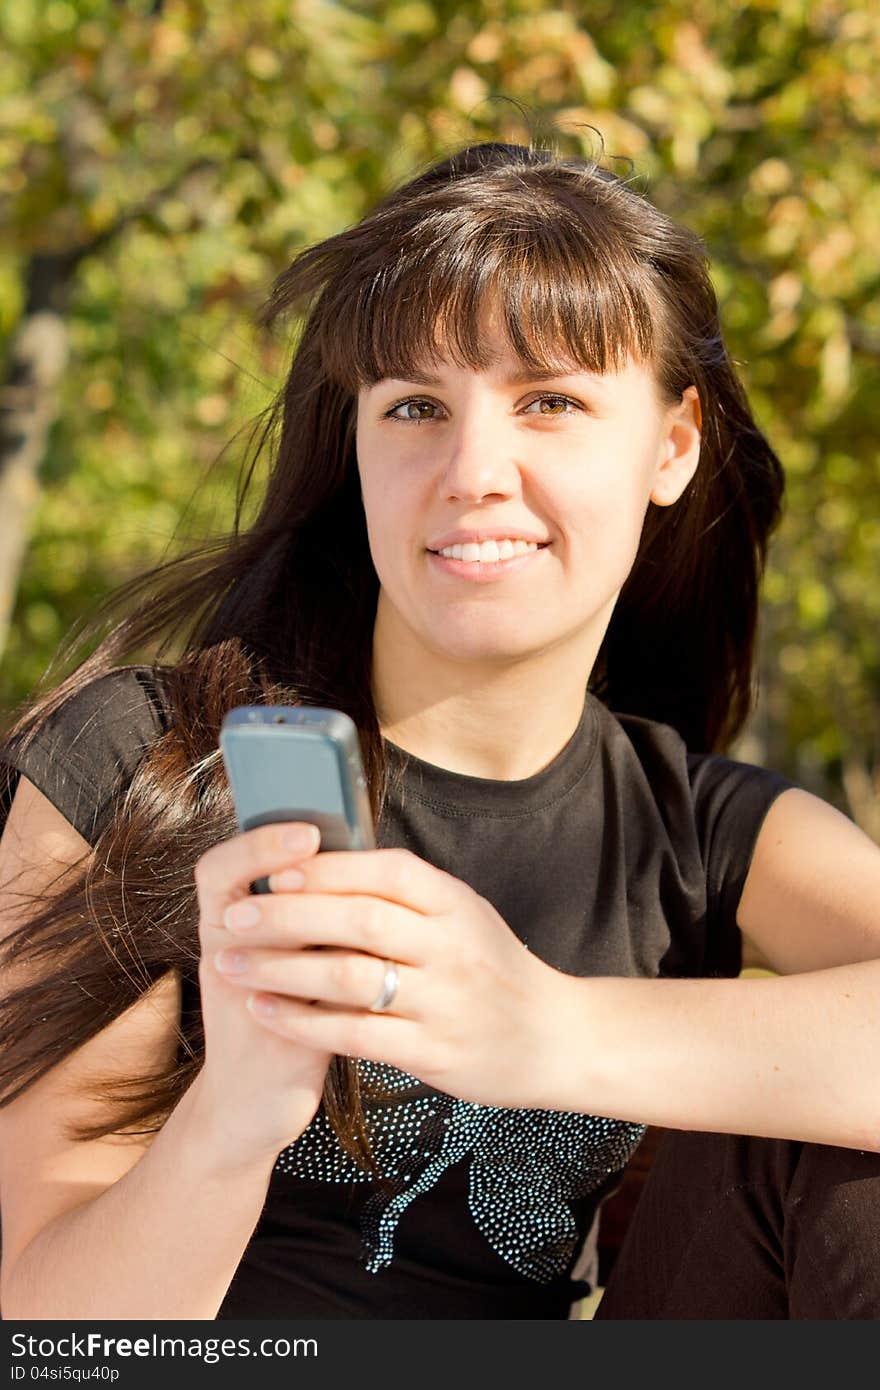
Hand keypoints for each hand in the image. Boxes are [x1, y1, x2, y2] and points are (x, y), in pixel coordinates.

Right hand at [191, 822, 332, 1167]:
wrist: (258, 1097)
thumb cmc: (286, 1011)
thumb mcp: (289, 954)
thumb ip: (309, 911)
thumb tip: (353, 852)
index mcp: (227, 928)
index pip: (219, 868)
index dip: (255, 843)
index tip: (302, 826)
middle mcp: (223, 953)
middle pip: (226, 888)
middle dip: (271, 858)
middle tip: (312, 835)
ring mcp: (237, 991)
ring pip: (253, 937)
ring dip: (302, 908)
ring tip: (347, 885)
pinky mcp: (264, 1029)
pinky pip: (288, 991)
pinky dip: (329, 966)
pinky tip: (370, 950)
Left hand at [212, 845, 569, 1109]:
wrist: (550, 1037)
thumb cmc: (490, 966)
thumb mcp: (462, 913)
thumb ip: (405, 892)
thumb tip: (321, 859)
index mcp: (455, 903)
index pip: (386, 871)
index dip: (327, 868)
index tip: (272, 867)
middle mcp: (451, 947)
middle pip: (359, 921)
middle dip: (288, 915)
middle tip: (235, 914)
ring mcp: (443, 1002)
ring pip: (349, 977)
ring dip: (281, 968)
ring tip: (232, 962)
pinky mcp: (431, 1052)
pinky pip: (354, 1034)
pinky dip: (302, 1021)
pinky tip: (265, 1010)